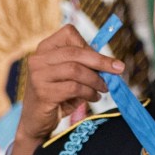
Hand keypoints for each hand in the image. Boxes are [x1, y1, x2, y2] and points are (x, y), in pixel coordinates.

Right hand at [7, 25, 123, 154]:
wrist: (36, 121)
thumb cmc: (57, 94)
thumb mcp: (70, 75)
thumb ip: (85, 65)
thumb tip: (113, 65)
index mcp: (45, 48)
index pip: (69, 33)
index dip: (89, 45)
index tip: (103, 59)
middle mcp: (38, 59)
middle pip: (75, 52)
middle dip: (101, 61)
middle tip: (118, 70)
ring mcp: (38, 76)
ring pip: (76, 70)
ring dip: (96, 80)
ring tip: (104, 88)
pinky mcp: (42, 93)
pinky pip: (74, 88)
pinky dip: (89, 93)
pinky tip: (94, 97)